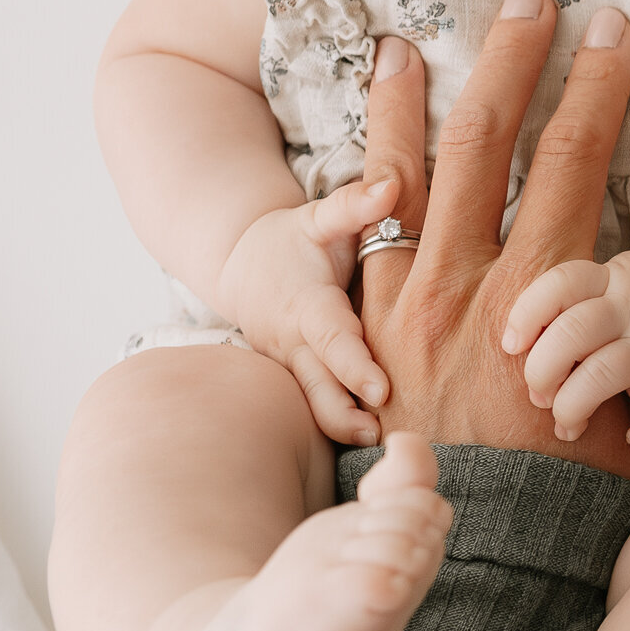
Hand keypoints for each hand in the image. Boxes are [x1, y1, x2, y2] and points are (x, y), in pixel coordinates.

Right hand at [218, 174, 401, 443]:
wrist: (238, 264)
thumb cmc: (290, 240)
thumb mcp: (318, 216)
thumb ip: (354, 204)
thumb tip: (391, 185)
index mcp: (306, 307)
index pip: (333, 340)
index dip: (355, 366)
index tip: (381, 391)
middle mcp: (295, 346)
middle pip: (319, 391)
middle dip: (347, 416)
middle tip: (382, 438)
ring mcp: (291, 370)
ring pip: (313, 408)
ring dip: (342, 429)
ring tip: (381, 446)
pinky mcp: (294, 383)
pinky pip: (313, 409)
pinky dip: (336, 426)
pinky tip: (370, 444)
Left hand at [352, 0, 629, 485]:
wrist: (468, 559)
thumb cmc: (559, 501)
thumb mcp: (627, 430)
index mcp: (545, 294)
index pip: (576, 161)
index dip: (598, 88)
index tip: (613, 28)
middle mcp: (474, 281)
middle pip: (496, 142)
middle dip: (517, 61)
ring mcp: (409, 300)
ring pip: (411, 173)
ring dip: (414, 100)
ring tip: (406, 37)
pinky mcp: (364, 327)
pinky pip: (355, 236)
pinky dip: (354, 180)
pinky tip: (349, 151)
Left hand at [503, 246, 629, 454]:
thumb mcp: (615, 279)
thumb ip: (574, 304)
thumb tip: (521, 353)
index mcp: (610, 281)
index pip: (559, 283)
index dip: (525, 314)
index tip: (512, 345)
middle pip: (572, 332)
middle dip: (540, 372)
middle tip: (540, 395)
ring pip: (604, 373)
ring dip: (573, 406)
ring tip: (569, 424)